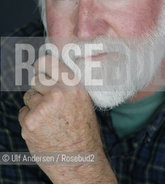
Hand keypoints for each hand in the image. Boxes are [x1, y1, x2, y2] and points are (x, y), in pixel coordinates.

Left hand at [18, 55, 116, 183]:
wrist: (80, 161)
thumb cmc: (83, 131)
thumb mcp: (83, 101)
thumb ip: (67, 86)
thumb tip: (50, 72)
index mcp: (73, 85)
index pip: (47, 61)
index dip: (41, 65)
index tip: (39, 68)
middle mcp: (57, 93)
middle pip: (36, 80)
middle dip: (40, 89)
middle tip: (50, 104)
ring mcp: (41, 108)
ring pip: (28, 97)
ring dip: (34, 105)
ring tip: (49, 119)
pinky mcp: (29, 123)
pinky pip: (23, 113)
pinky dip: (29, 120)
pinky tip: (43, 130)